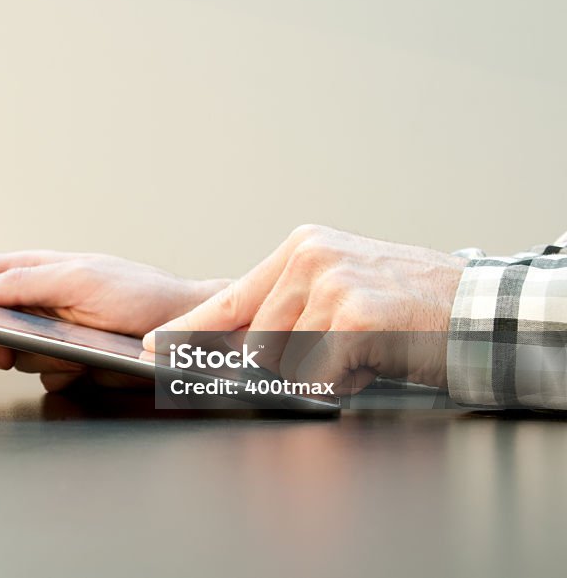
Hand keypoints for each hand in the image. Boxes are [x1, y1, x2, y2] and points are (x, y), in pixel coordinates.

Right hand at [0, 251, 228, 391]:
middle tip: (5, 346)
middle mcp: (37, 299)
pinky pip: (41, 375)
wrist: (185, 333)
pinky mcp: (67, 360)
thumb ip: (23, 281)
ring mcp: (51, 331)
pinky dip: (59, 374)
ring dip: (33, 357)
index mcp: (34, 269)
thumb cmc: (140, 296)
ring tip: (69, 351)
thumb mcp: (80, 280)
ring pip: (11, 353)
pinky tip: (86, 365)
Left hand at [144, 225, 466, 392]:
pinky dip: (346, 382)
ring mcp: (329, 283)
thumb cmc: (412, 308)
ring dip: (322, 374)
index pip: (230, 298)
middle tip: (341, 354)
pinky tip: (377, 357)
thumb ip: (289, 313)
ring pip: (283, 362)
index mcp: (302, 250)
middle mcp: (309, 258)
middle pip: (255, 342)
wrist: (480, 309)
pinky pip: (318, 375)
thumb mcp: (342, 293)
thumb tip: (234, 351)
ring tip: (364, 350)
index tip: (153, 347)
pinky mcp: (352, 315)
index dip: (189, 330)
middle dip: (289, 365)